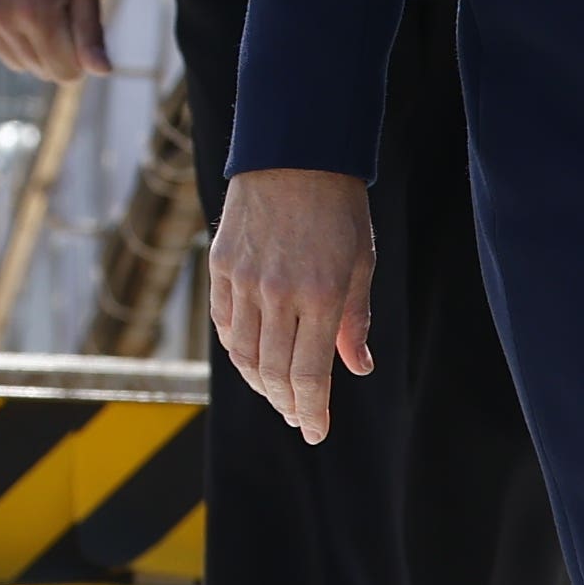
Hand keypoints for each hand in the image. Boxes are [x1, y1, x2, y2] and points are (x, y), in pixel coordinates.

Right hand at [0, 0, 112, 82]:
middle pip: (39, 69)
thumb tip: (100, 72)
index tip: (85, 40)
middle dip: (58, 54)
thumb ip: (90, 30)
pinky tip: (21, 6)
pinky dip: (9, 35)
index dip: (80, 60)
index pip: (63, 71)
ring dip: (33, 48)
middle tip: (67, 16)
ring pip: (14, 61)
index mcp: (38, 11)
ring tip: (44, 10)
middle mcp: (4, 16)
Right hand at [209, 167, 378, 443]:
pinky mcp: (221, 267)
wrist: (295, 153)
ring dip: (261, 383)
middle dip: (288, 404)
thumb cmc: (338, 207)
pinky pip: (225, 324)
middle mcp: (278, 293)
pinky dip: (238, 349)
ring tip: (277, 394)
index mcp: (321, 294)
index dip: (312, 411)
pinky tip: (252, 358)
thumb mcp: (362, 262)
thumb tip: (358, 368)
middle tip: (299, 416)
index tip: (316, 432)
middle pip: (274, 373)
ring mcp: (244, 281)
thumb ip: (355, 321)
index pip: (310, 375)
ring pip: (244, 355)